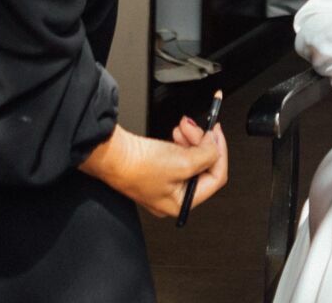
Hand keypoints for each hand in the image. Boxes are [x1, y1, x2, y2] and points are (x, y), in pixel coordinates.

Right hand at [77, 119, 226, 217]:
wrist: (111, 156)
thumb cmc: (137, 167)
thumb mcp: (184, 161)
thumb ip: (208, 155)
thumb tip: (215, 147)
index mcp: (180, 203)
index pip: (216, 178)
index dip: (220, 154)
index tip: (218, 135)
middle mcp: (173, 197)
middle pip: (204, 166)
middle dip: (204, 143)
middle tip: (202, 128)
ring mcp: (165, 183)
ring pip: (193, 158)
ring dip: (193, 139)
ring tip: (184, 127)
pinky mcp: (158, 170)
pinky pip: (179, 155)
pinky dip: (182, 142)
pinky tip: (177, 133)